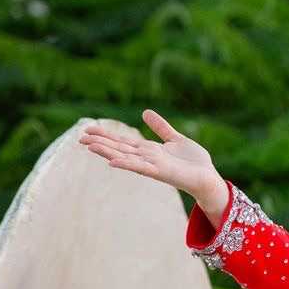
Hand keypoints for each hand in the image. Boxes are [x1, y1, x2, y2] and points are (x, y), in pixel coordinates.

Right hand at [81, 110, 227, 220]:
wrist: (208, 177)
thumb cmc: (194, 161)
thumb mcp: (175, 138)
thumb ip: (161, 127)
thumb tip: (145, 112)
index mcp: (149, 150)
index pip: (122, 141)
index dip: (106, 135)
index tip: (88, 128)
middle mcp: (146, 158)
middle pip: (119, 148)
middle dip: (100, 143)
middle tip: (80, 137)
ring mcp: (152, 165)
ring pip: (125, 157)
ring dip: (107, 152)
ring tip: (90, 146)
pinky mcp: (160, 172)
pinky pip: (141, 168)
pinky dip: (127, 164)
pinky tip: (112, 162)